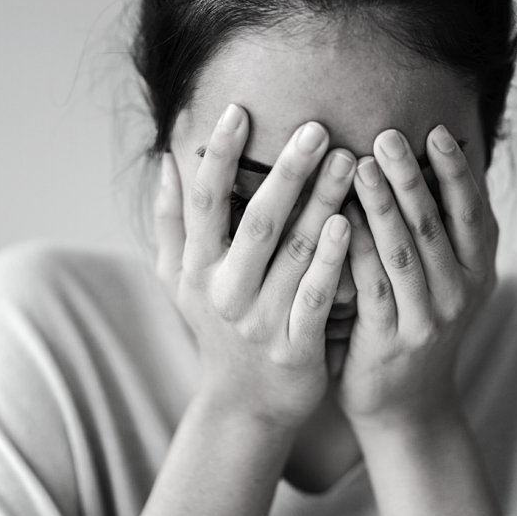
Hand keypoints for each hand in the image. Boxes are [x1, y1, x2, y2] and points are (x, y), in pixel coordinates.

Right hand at [154, 104, 356, 431]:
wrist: (244, 405)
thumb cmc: (215, 329)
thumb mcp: (179, 281)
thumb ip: (171, 222)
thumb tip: (167, 161)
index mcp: (195, 268)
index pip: (204, 202)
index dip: (219, 156)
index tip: (239, 111)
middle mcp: (224, 291)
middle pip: (258, 222)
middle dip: (287, 172)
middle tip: (318, 128)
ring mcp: (260, 320)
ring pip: (294, 254)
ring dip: (321, 203)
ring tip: (350, 161)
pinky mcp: (294, 347)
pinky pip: (316, 297)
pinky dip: (331, 261)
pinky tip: (349, 225)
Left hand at [337, 125, 498, 429]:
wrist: (407, 406)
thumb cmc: (417, 327)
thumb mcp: (445, 283)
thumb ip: (440, 234)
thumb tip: (422, 164)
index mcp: (478, 272)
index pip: (472, 212)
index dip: (456, 171)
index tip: (436, 130)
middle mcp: (460, 293)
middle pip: (434, 225)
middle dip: (411, 176)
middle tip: (387, 135)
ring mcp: (428, 319)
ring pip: (403, 252)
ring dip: (381, 205)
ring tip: (358, 164)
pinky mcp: (391, 340)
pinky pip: (371, 286)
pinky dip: (354, 249)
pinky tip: (336, 218)